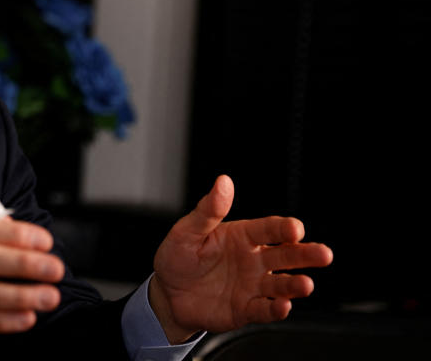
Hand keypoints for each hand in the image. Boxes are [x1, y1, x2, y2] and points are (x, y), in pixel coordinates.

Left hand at [149, 175, 333, 342]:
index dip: (283, 228)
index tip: (295, 228)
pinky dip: (275, 309)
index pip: (269, 229)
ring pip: (281, 284)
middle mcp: (254, 260)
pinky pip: (265, 309)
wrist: (167, 292)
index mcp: (242, 236)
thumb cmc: (178, 257)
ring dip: (295, 285)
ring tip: (306, 285)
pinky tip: (283, 306)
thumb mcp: (187, 231)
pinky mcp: (246, 309)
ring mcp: (253, 285)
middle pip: (285, 255)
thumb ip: (207, 210)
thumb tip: (223, 181)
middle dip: (305, 254)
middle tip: (323, 254)